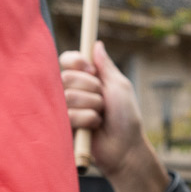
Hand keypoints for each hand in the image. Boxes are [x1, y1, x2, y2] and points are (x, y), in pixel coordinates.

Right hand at [61, 43, 169, 191]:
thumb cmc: (126, 117)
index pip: (67, 61)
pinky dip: (88, 119)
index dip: (76, 61)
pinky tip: (94, 127)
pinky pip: (70, 114)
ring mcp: (67, 108)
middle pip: (67, 76)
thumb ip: (106, 66)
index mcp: (86, 79)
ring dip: (92, 106)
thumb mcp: (119, 86)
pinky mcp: (64, 126)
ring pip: (69, 96)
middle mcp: (73, 91)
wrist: (125, 147)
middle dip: (91, 88)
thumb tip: (96, 44)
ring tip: (101, 116)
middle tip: (103, 100)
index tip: (90, 69)